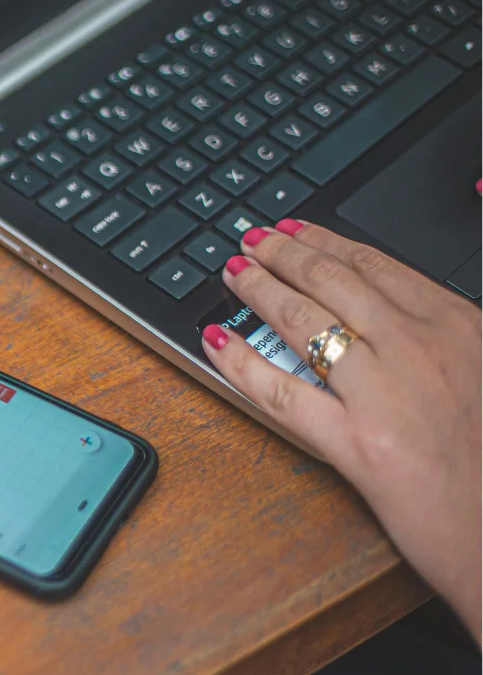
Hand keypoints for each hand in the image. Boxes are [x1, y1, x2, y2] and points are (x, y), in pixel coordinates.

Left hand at [201, 218, 480, 641]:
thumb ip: (446, 340)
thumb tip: (394, 319)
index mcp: (458, 325)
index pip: (375, 266)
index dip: (325, 243)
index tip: (294, 230)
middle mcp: (419, 347)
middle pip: (331, 282)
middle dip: (282, 255)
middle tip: (250, 241)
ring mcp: (384, 393)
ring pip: (302, 322)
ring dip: (257, 289)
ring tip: (232, 272)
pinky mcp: (356, 444)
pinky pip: (281, 392)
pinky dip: (240, 361)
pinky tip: (215, 341)